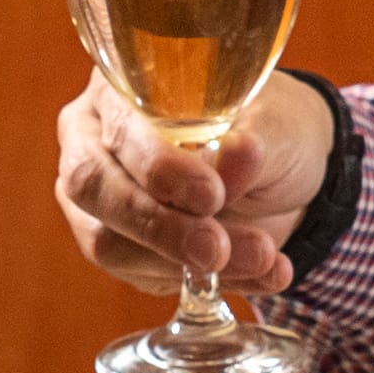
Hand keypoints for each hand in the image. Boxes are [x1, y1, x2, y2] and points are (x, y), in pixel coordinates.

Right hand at [55, 67, 333, 296]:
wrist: (281, 174)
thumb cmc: (269, 128)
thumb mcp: (274, 126)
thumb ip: (252, 142)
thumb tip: (237, 153)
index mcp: (119, 89)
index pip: (118, 129)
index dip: (158, 167)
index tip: (211, 195)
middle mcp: (93, 141)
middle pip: (94, 189)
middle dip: (159, 226)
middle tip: (217, 249)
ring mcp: (99, 201)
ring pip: (110, 244)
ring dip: (186, 263)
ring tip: (260, 258)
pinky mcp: (120, 250)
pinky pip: (144, 276)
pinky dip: (207, 283)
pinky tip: (260, 274)